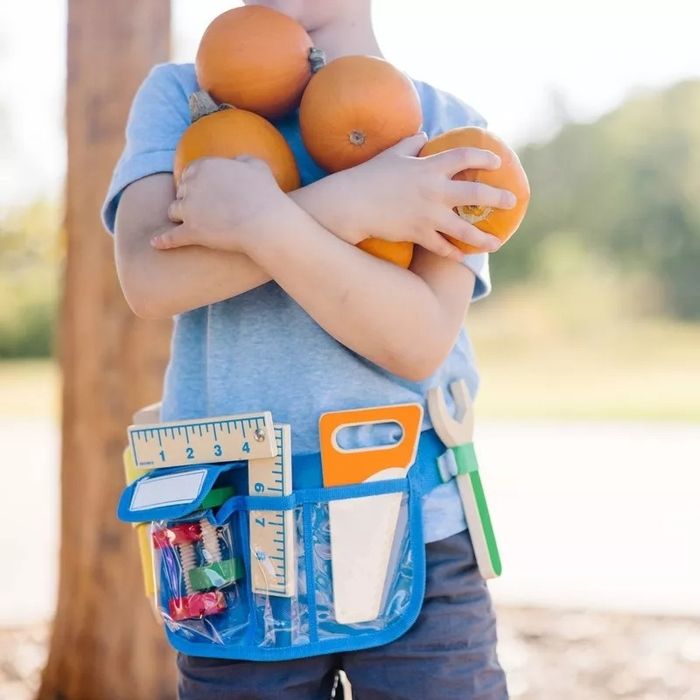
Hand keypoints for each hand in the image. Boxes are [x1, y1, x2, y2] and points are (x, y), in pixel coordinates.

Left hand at [150, 156, 289, 252]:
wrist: (265, 223)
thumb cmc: (266, 194)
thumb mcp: (258, 166)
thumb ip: (243, 160)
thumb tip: (238, 161)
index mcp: (206, 166)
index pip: (191, 171)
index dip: (195, 181)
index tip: (201, 188)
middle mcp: (192, 185)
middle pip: (181, 191)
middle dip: (187, 198)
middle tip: (197, 207)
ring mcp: (189, 210)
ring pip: (174, 211)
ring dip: (178, 216)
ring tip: (184, 223)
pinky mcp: (190, 232)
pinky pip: (171, 237)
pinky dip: (163, 241)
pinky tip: (156, 244)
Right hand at [329, 134, 516, 259]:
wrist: (353, 204)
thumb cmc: (370, 175)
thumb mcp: (392, 153)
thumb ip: (412, 142)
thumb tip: (425, 135)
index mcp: (430, 167)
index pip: (466, 156)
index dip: (484, 156)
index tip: (497, 161)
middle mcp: (435, 191)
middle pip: (476, 193)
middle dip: (497, 197)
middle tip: (511, 201)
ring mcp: (429, 215)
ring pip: (464, 230)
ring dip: (483, 238)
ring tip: (496, 243)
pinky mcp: (419, 234)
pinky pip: (442, 247)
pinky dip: (453, 253)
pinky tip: (462, 257)